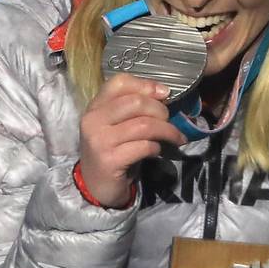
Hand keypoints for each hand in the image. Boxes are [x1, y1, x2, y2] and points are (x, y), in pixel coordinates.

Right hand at [78, 73, 184, 206]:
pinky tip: (156, 151)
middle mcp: (93, 120)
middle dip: (160, 110)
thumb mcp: (119, 124)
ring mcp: (99, 140)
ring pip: (144, 125)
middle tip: (169, 121)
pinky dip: (157, 147)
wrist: (96, 185)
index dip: (146, 85)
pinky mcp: (109, 160)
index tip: (165, 94)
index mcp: (95, 106)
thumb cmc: (113, 150)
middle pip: (136, 102)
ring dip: (167, 131)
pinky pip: (143, 146)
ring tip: (174, 137)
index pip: (119, 82)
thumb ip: (134, 108)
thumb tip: (164, 92)